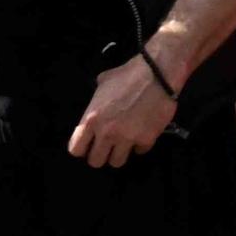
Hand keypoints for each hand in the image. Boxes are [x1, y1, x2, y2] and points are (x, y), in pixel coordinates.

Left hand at [67, 47, 181, 167]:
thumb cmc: (128, 74)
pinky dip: (141, 144)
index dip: (82, 148)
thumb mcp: (104, 82)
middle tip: (108, 145)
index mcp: (91, 119)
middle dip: (101, 153)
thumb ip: (97, 99)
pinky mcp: (146, 139)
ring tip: (125, 142)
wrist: (158, 73)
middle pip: (95, 161)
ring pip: (116, 162)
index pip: (76, 149)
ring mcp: (127, 138)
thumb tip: (98, 101)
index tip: (89, 144)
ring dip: (120, 152)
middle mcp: (106, 133)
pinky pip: (140, 151)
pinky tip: (143, 132)